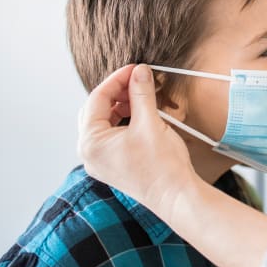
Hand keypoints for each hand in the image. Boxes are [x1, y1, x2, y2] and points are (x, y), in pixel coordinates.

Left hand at [78, 64, 196, 217]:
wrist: (176, 196)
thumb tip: (139, 71)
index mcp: (91, 143)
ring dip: (120, 106)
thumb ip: (141, 93)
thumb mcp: (150, 122)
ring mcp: (100, 161)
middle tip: (136, 80)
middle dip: (116, 93)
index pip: (97, 99)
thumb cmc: (162, 166)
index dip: (116, 80)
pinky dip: (122, 121)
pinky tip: (139, 114)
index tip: (133, 69)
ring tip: (140, 97)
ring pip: (103, 122)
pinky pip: (110, 135)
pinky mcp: (113, 165)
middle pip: (95, 110)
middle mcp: (90, 153)